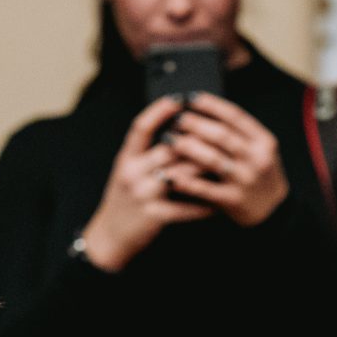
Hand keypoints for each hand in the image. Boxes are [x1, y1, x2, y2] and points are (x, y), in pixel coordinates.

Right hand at [77, 95, 214, 271]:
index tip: (178, 100)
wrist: (110, 236)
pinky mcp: (154, 216)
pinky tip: (218, 203)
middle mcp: (133, 173)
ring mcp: (143, 195)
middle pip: (169, 149)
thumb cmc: (123, 200)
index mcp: (126, 158)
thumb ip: (145, 153)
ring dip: (205, 171)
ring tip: (226, 166)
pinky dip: (203, 206)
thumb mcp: (126, 171)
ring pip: (181, 176)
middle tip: (220, 136)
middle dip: (196, 142)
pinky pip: (185, 208)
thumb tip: (175, 132)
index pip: (141, 127)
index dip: (159, 111)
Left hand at [164, 93, 288, 226]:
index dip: (211, 105)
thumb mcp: (260, 150)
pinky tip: (169, 175)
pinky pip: (205, 189)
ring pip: (212, 159)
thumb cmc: (260, 176)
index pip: (236, 116)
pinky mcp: (234, 200)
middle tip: (176, 119)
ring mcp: (245, 180)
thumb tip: (206, 109)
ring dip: (187, 147)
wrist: (274, 212)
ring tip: (168, 139)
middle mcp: (257, 159)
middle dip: (195, 124)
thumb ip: (240, 133)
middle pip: (222, 135)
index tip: (190, 98)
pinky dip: (186, 181)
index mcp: (263, 141)